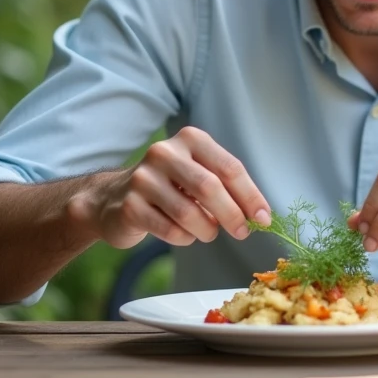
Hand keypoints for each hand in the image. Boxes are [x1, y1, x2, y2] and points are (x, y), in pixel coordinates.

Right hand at [67, 126, 270, 248]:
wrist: (113, 199)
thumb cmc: (169, 187)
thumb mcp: (198, 174)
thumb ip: (227, 187)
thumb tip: (260, 215)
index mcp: (190, 139)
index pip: (229, 167)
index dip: (250, 195)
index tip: (264, 218)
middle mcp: (165, 152)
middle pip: (210, 187)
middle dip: (232, 215)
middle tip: (242, 232)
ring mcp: (143, 178)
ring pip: (189, 213)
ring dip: (207, 230)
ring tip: (208, 232)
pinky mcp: (129, 205)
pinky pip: (170, 230)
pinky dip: (184, 238)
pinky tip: (184, 234)